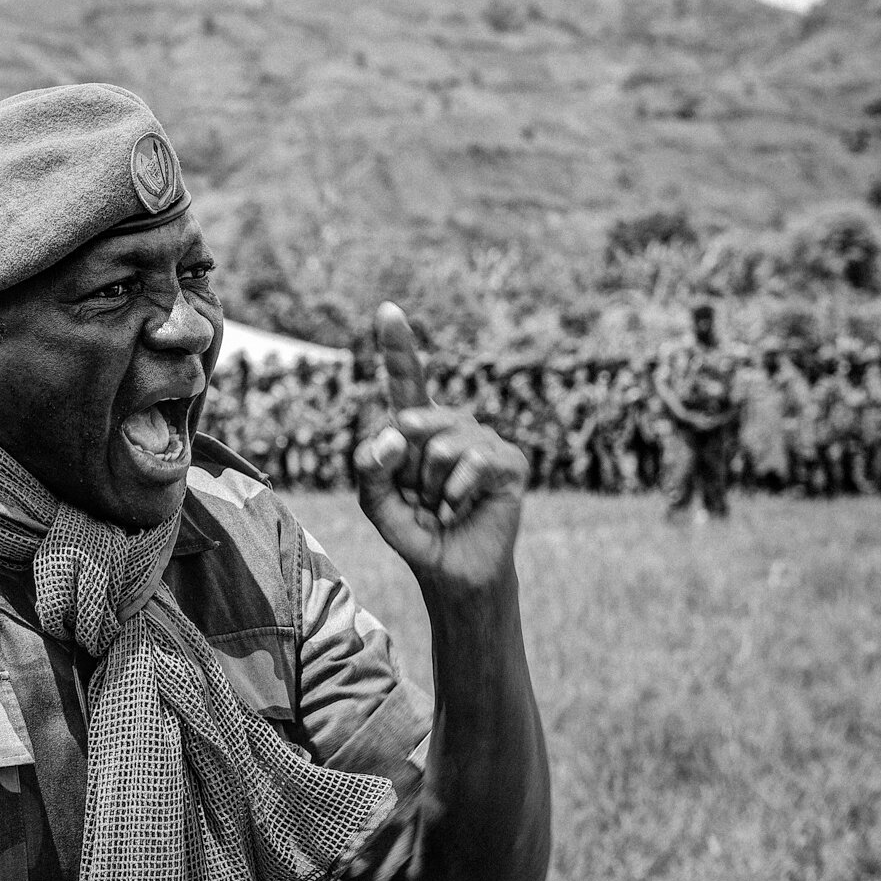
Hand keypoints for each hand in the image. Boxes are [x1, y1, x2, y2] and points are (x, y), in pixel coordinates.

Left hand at [354, 303, 528, 594]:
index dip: (398, 346)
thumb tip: (397, 430)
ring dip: (431, 485)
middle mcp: (451, 424)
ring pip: (442, 444)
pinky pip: (473, 462)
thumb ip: (370, 467)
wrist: (452, 571)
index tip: (387, 309)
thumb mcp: (376, 502)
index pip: (406, 379)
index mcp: (416, 427)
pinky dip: (456, 493)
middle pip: (413, 420)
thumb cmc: (414, 530)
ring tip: (440, 505)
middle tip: (419, 497)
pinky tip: (459, 510)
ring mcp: (483, 439)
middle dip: (406, 468)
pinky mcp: (510, 462)